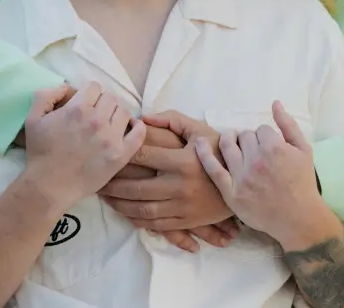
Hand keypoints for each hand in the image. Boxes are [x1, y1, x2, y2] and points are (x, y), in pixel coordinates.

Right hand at [23, 83, 145, 212]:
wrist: (50, 185)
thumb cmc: (40, 152)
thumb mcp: (33, 118)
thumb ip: (46, 95)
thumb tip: (66, 86)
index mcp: (77, 109)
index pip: (94, 87)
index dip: (88, 94)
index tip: (85, 104)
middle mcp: (97, 120)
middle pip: (110, 98)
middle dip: (102, 103)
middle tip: (95, 115)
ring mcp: (111, 138)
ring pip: (124, 112)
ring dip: (116, 115)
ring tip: (108, 124)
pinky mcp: (121, 155)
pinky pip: (139, 133)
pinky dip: (137, 127)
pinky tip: (130, 128)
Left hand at [98, 111, 233, 243]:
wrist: (246, 181)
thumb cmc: (220, 151)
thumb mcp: (200, 130)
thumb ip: (171, 120)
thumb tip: (143, 119)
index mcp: (183, 161)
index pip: (143, 156)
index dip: (122, 153)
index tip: (107, 150)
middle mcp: (180, 186)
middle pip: (137, 187)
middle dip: (113, 184)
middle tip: (98, 179)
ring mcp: (183, 207)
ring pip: (143, 209)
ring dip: (120, 205)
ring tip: (105, 197)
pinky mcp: (186, 221)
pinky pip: (156, 224)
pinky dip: (137, 219)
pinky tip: (125, 212)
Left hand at [195, 101, 339, 250]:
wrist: (298, 217)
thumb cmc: (302, 183)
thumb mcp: (304, 150)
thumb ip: (288, 125)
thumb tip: (275, 103)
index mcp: (274, 147)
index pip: (260, 130)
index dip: (264, 137)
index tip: (266, 147)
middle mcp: (256, 159)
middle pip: (243, 136)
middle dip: (248, 140)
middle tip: (252, 151)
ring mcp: (241, 176)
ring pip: (227, 145)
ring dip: (228, 140)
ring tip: (232, 144)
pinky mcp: (230, 192)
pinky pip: (213, 168)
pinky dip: (204, 153)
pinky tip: (199, 143)